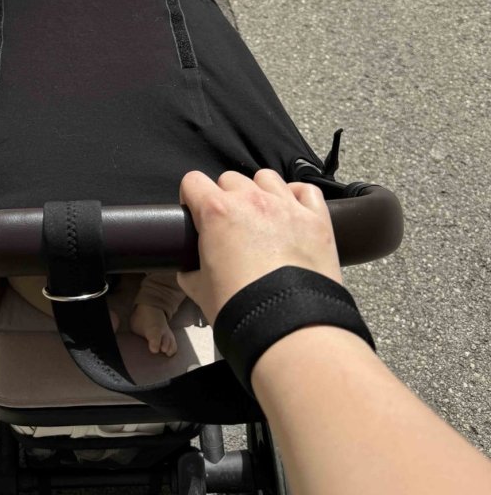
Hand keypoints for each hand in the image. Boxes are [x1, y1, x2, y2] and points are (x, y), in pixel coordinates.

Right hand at [176, 169, 341, 324]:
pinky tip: (292, 214)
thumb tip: (189, 270)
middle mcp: (251, 200)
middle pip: (230, 179)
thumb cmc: (241, 308)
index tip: (195, 212)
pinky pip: (306, 191)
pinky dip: (297, 197)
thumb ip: (190, 271)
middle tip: (229, 225)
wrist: (288, 327)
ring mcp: (286, 206)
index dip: (190, 197)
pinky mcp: (316, 219)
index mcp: (216, 212)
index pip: (193, 181)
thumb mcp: (199, 290)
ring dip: (259, 192)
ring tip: (262, 217)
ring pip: (266, 178)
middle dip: (225, 197)